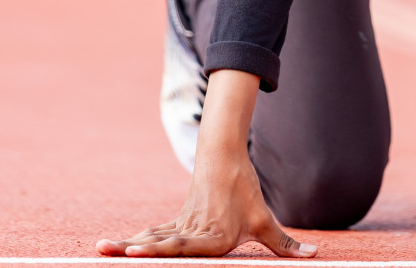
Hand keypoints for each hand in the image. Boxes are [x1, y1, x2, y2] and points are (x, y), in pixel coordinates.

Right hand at [97, 70, 315, 258]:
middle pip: (161, 244)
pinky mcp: (174, 223)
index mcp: (212, 237)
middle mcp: (192, 233)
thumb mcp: (265, 220)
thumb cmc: (245, 192)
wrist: (225, 158)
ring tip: (100, 249)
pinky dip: (133, 242)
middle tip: (111, 252)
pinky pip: (151, 234)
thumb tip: (315, 257)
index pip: (183, 246)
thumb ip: (285, 245)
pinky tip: (115, 249)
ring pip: (151, 237)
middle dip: (136, 250)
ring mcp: (180, 226)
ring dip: (126, 244)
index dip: (159, 249)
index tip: (137, 250)